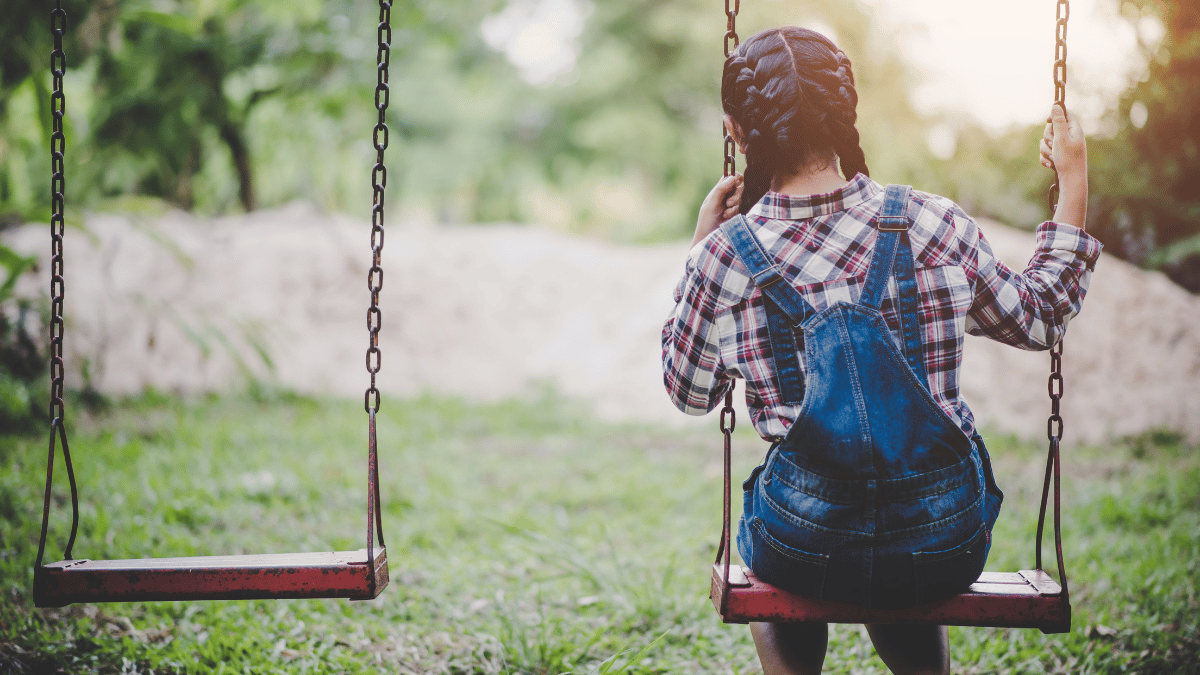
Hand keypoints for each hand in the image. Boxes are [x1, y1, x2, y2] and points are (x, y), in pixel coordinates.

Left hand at [693, 173, 743, 246]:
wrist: (709, 238)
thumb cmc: (706, 221)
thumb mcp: (711, 204)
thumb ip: (720, 190)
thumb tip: (733, 177)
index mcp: (719, 190)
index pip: (731, 177)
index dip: (736, 177)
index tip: (736, 182)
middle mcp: (727, 195)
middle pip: (740, 187)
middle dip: (736, 195)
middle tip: (728, 203)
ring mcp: (733, 205)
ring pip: (742, 198)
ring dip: (735, 206)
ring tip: (725, 214)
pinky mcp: (738, 213)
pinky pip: (744, 207)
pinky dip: (736, 212)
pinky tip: (728, 218)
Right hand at [1039, 104, 1087, 227]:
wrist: (1071, 181)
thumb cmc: (1068, 159)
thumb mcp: (1061, 138)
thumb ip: (1058, 121)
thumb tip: (1056, 105)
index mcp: (1074, 130)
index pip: (1066, 114)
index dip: (1055, 115)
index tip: (1048, 121)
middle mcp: (1070, 137)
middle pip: (1053, 128)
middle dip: (1048, 137)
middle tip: (1052, 144)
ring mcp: (1064, 147)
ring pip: (1047, 142)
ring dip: (1045, 149)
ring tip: (1052, 157)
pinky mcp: (1058, 156)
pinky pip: (1046, 152)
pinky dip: (1046, 158)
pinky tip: (1050, 165)